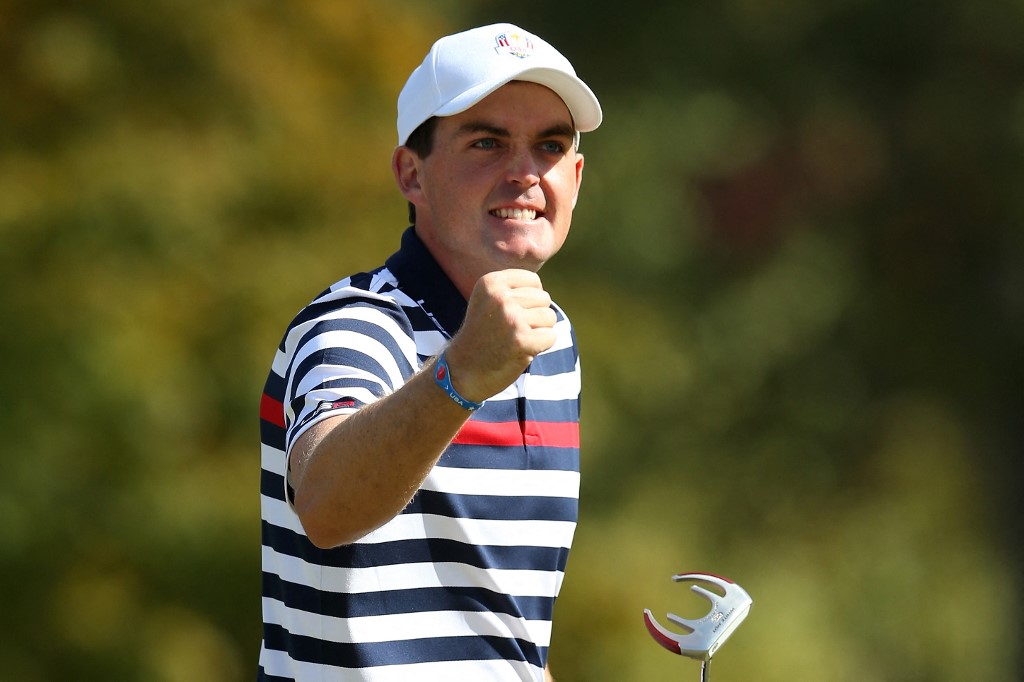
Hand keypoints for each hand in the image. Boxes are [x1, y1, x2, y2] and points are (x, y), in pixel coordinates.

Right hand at [443, 269, 556, 402]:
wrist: (463, 370)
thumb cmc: (483, 335)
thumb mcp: (488, 301)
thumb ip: (513, 290)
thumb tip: (545, 292)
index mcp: (490, 283)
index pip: (533, 280)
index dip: (529, 300)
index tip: (509, 314)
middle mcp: (500, 297)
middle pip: (544, 298)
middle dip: (534, 316)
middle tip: (511, 330)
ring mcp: (511, 319)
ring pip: (550, 317)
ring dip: (539, 331)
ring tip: (516, 339)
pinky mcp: (522, 340)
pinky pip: (551, 336)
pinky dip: (541, 346)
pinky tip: (521, 350)